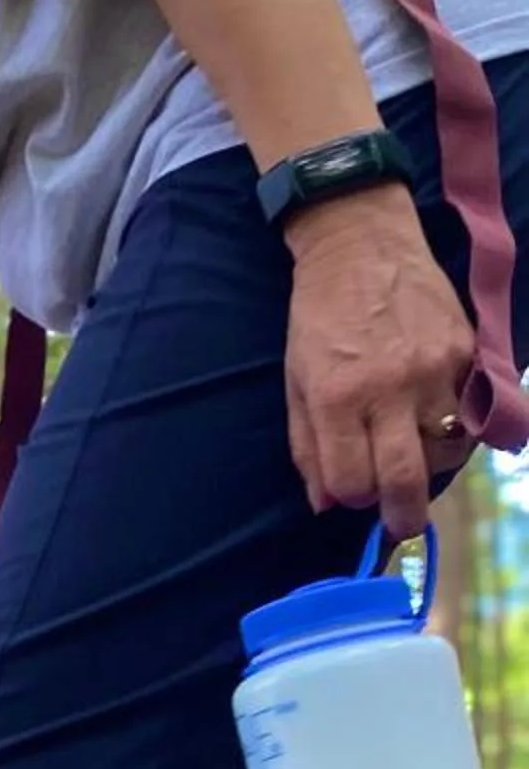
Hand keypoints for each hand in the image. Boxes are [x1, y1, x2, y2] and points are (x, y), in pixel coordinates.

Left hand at [284, 186, 476, 538]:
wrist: (361, 244)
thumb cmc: (318, 317)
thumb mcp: (295, 380)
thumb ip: (308, 446)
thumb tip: (327, 503)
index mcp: (337, 396)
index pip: (352, 482)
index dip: (353, 497)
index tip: (354, 493)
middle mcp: (389, 388)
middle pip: (406, 478)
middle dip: (403, 515)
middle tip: (402, 524)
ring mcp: (435, 369)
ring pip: (447, 449)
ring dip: (431, 463)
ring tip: (414, 452)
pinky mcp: (467, 350)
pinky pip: (472, 411)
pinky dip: (457, 426)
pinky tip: (438, 419)